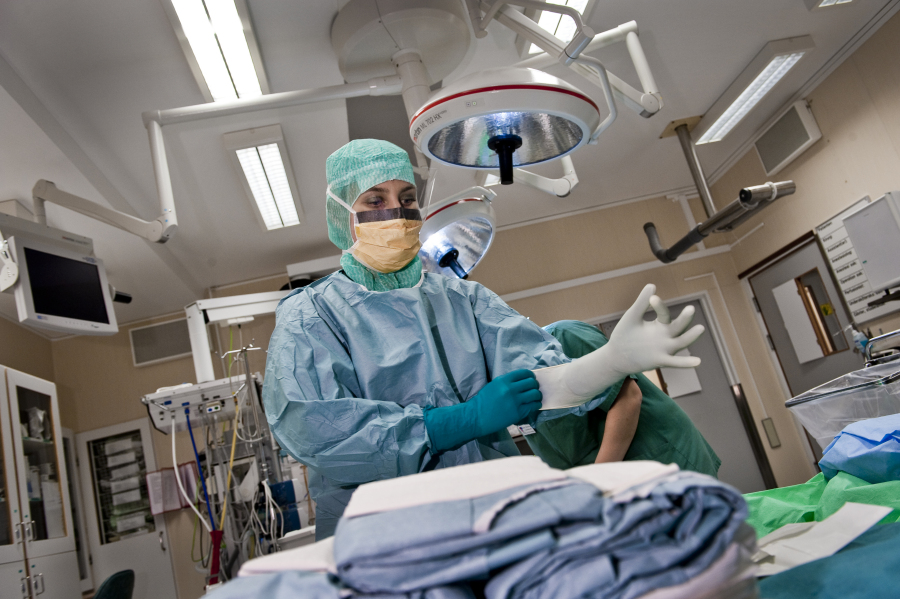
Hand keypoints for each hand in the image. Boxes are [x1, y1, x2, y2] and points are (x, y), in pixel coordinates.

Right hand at [423, 369, 541, 452]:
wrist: (476, 417)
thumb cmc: (483, 401)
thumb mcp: (494, 385)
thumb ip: (507, 382)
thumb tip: (522, 382)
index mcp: (503, 380)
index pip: (524, 373)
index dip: (530, 375)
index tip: (531, 379)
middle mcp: (511, 389)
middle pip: (531, 383)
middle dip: (535, 385)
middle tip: (534, 389)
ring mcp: (515, 401)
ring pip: (535, 394)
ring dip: (537, 395)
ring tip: (535, 398)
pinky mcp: (518, 412)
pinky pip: (533, 406)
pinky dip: (536, 405)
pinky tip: (534, 405)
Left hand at [562, 284, 704, 398]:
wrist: (616, 356)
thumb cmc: (625, 334)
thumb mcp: (632, 317)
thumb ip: (641, 303)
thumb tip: (652, 285)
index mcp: (660, 324)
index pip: (664, 314)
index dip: (660, 306)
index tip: (652, 298)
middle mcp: (666, 335)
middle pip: (678, 326)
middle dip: (684, 318)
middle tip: (690, 309)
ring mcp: (665, 349)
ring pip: (681, 342)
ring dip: (691, 336)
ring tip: (700, 328)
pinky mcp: (660, 361)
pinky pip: (675, 362)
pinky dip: (685, 362)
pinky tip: (697, 361)